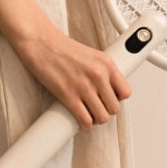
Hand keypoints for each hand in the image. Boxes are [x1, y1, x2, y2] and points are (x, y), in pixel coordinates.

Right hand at [13, 25, 131, 131]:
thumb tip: (107, 88)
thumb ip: (101, 70)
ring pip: (102, 117)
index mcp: (106, 63)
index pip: (126, 92)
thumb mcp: (90, 54)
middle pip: (115, 108)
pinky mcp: (68, 96)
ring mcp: (84, 86)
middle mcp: (98, 75)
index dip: (118, 98)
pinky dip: (84, 124)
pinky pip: (85, 120)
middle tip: (98, 107)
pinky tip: (81, 120)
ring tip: (89, 114)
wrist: (40, 42)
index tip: (110, 99)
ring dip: (95, 119)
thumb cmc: (61, 47)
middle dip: (106, 110)